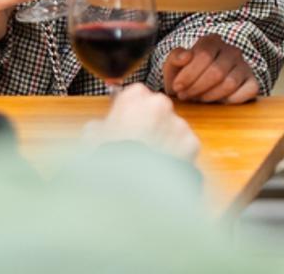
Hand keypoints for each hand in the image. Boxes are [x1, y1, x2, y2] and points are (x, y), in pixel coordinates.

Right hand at [84, 84, 199, 160]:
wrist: (130, 187)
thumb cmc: (109, 159)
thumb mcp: (92, 139)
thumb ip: (97, 127)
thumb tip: (96, 128)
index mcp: (135, 96)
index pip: (137, 95)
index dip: (131, 112)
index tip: (127, 123)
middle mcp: (161, 104)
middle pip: (158, 110)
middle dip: (152, 125)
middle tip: (139, 145)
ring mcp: (178, 123)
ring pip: (173, 129)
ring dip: (166, 140)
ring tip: (150, 160)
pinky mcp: (191, 143)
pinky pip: (185, 147)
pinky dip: (178, 156)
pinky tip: (164, 167)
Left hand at [162, 33, 259, 103]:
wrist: (199, 90)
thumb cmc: (186, 77)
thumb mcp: (173, 68)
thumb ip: (174, 58)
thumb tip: (186, 56)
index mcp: (212, 41)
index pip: (204, 55)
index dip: (188, 74)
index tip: (177, 87)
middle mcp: (231, 50)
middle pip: (216, 71)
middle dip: (197, 87)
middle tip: (185, 96)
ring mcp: (244, 66)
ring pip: (229, 83)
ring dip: (210, 95)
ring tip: (198, 98)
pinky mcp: (252, 82)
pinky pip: (245, 92)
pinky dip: (229, 100)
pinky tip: (217, 101)